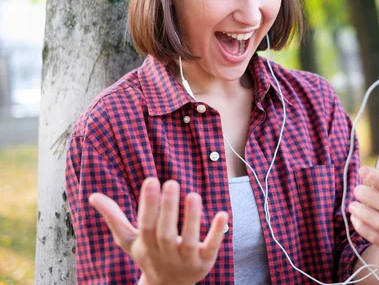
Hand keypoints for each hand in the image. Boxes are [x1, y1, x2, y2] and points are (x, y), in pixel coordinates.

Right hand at [89, 178, 227, 284]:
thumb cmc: (149, 254)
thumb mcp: (129, 239)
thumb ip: (113, 217)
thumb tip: (92, 196)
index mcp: (146, 244)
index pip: (145, 224)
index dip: (148, 204)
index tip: (151, 179)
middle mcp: (165, 252)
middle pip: (164, 232)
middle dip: (167, 208)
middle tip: (171, 182)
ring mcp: (185, 258)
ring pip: (188, 240)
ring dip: (191, 218)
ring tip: (193, 194)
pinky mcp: (204, 262)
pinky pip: (211, 248)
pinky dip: (216, 233)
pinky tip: (222, 214)